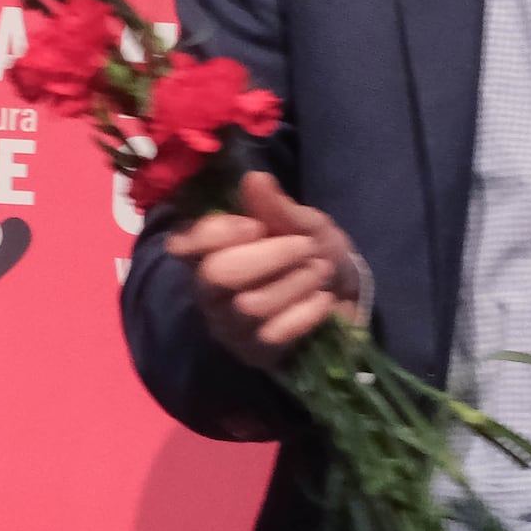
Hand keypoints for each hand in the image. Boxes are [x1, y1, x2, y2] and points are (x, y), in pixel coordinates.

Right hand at [164, 172, 367, 372]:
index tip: (256, 225)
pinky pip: (274, 335)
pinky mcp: (255, 353)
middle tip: (305, 247)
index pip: (184, 246)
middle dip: (268, 257)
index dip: (215, 233)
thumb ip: (277, 207)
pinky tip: (322, 301)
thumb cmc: (314, 256)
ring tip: (320, 271)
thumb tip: (255, 178)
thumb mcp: (303, 224)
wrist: (346, 301)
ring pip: (250, 306)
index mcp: (212, 253)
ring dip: (295, 283)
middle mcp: (211, 292)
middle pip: (216, 275)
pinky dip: (305, 312)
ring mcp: (231, 326)